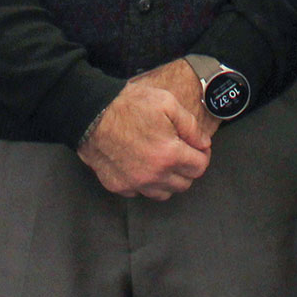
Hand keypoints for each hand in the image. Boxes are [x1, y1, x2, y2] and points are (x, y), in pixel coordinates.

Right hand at [77, 67, 211, 199]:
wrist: (92, 113)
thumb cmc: (129, 105)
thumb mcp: (167, 103)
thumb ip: (191, 126)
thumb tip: (204, 143)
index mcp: (169, 155)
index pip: (199, 167)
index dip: (202, 155)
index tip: (197, 147)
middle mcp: (154, 175)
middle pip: (184, 184)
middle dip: (187, 168)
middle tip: (181, 152)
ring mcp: (135, 184)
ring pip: (164, 193)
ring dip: (168, 179)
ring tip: (163, 160)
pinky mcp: (119, 186)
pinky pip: (141, 192)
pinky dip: (146, 182)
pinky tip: (142, 164)